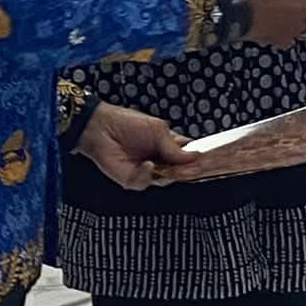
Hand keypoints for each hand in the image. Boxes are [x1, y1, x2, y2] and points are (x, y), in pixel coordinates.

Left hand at [75, 102, 193, 190]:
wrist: (100, 128)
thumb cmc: (127, 123)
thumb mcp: (157, 130)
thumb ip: (174, 146)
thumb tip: (195, 157)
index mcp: (167, 145)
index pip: (187, 154)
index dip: (196, 158)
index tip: (205, 159)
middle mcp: (159, 159)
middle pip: (180, 171)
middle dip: (186, 170)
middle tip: (192, 167)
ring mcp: (147, 170)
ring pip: (166, 180)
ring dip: (169, 173)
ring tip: (170, 166)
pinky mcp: (133, 179)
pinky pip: (146, 182)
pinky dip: (148, 174)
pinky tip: (147, 164)